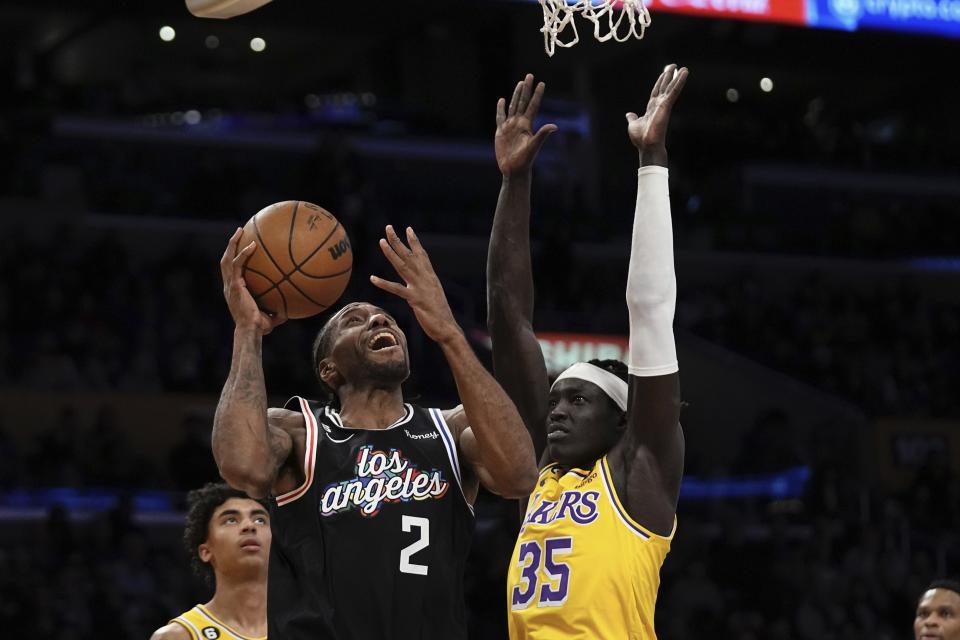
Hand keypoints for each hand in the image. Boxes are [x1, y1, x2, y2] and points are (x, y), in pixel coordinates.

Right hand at [219, 227, 286, 335]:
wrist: (251, 330)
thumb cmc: (260, 327)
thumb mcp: (272, 316)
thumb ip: (279, 310)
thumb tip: (293, 308)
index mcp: (235, 291)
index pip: (232, 271)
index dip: (235, 258)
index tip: (243, 247)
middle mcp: (229, 286)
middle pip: (226, 261)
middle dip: (231, 245)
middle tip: (240, 232)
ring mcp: (230, 285)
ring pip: (227, 259)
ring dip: (232, 244)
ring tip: (240, 230)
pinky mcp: (234, 285)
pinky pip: (237, 265)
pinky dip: (243, 254)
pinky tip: (253, 245)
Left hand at [370, 225, 461, 345]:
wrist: (447, 327)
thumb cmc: (440, 314)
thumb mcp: (433, 296)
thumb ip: (425, 287)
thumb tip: (419, 284)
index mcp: (430, 277)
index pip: (422, 255)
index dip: (414, 242)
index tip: (408, 229)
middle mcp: (425, 278)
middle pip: (409, 255)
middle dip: (398, 240)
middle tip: (388, 227)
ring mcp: (420, 287)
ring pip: (402, 266)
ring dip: (391, 253)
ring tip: (381, 242)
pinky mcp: (415, 299)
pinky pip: (397, 289)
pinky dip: (384, 283)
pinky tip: (372, 278)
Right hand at [495, 74, 557, 176]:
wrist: (514, 170)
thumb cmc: (525, 160)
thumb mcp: (534, 146)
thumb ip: (542, 134)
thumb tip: (555, 126)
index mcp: (527, 125)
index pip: (533, 106)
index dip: (537, 95)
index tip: (541, 83)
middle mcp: (519, 123)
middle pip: (523, 102)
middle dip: (526, 89)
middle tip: (530, 75)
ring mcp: (510, 126)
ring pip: (513, 106)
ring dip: (516, 95)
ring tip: (520, 83)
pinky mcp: (501, 132)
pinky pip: (500, 117)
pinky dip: (501, 108)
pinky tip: (502, 100)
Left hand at [626, 64, 688, 164]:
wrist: (646, 145)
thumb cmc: (641, 138)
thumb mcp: (633, 124)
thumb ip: (632, 118)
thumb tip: (629, 114)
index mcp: (651, 108)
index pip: (656, 91)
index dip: (660, 82)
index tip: (664, 74)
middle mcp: (659, 105)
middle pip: (664, 87)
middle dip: (668, 76)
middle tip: (673, 65)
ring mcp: (663, 105)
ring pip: (671, 88)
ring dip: (677, 78)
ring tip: (683, 68)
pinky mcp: (666, 105)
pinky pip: (674, 91)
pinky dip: (679, 82)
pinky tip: (684, 73)